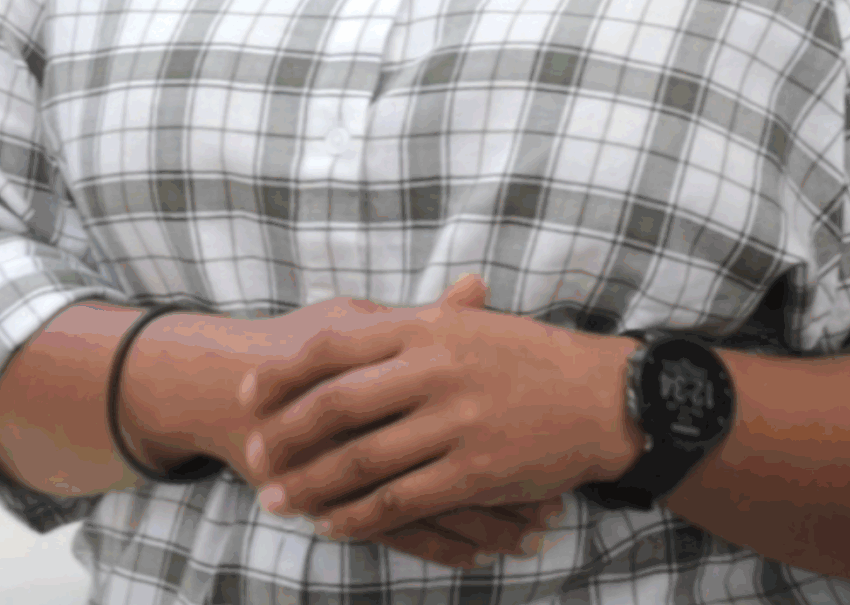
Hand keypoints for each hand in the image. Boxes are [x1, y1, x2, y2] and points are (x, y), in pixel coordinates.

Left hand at [237, 273, 637, 548]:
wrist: (601, 398)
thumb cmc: (526, 356)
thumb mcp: (466, 325)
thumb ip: (405, 326)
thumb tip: (339, 325)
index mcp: (426, 328)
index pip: (334, 347)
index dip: (283, 372)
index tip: (248, 393)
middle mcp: (434, 371)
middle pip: (336, 406)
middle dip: (286, 435)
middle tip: (252, 455)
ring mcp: (456, 423)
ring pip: (362, 461)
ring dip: (312, 484)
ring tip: (278, 500)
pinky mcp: (476, 471)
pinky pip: (402, 500)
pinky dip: (360, 516)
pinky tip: (334, 524)